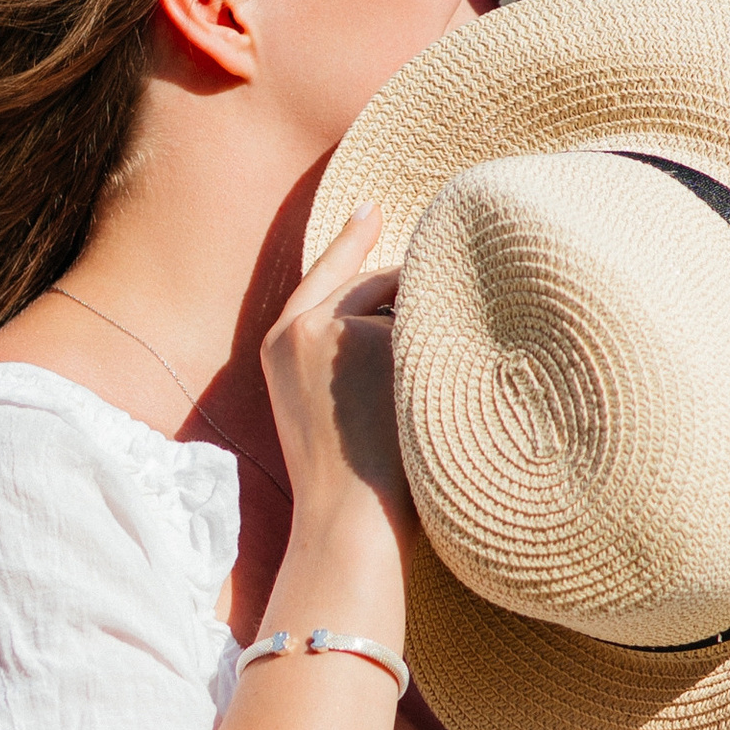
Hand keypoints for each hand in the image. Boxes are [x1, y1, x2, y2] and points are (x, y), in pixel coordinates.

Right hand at [261, 206, 412, 576]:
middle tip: (449, 344)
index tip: (374, 207)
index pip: (324, 275)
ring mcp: (338, 329)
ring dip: (435, 337)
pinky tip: (448, 394)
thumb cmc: (350, 483)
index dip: (351, 239)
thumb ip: (344, 354)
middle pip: (377, 284)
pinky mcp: (375, 340)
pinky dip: (450, 354)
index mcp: (279, 342)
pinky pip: (433, 329)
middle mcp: (302, 326)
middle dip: (419, 301)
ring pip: (411, 308)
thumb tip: (407, 306)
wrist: (349, 522)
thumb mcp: (327, 407)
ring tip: (439, 401)